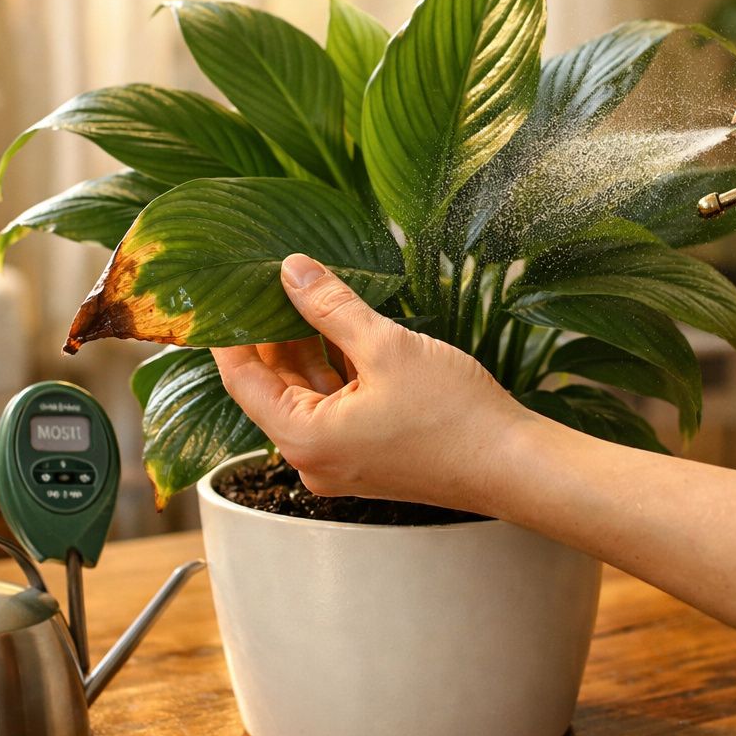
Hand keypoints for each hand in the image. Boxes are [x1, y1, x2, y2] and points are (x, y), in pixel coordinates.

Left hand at [216, 259, 735, 652]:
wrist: (514, 465)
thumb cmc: (455, 415)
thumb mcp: (386, 346)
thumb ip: (332, 306)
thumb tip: (291, 270)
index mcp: (303, 436)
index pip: (240, 378)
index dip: (228, 332)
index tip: (222, 292)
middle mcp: (313, 458)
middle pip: (271, 388)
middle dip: (269, 335)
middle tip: (263, 281)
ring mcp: (341, 463)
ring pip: (305, 397)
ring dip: (303, 351)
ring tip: (302, 296)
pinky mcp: (368, 459)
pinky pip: (334, 410)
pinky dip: (333, 373)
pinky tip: (341, 332)